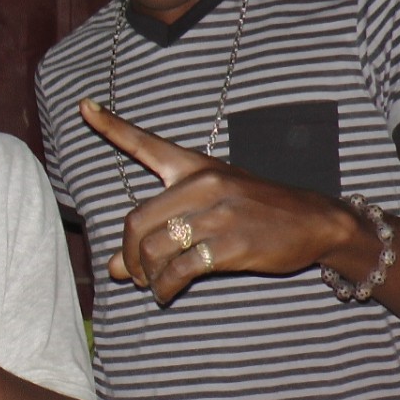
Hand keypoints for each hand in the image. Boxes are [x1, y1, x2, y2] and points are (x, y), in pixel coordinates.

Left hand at [80, 99, 356, 303]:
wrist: (315, 220)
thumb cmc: (257, 210)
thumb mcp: (211, 204)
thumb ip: (161, 229)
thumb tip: (116, 268)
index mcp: (194, 167)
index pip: (146, 144)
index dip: (112, 126)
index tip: (85, 106)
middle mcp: (202, 185)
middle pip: (137, 221)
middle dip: (128, 254)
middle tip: (131, 272)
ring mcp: (217, 215)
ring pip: (154, 249)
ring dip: (145, 275)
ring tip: (151, 284)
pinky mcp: (230, 245)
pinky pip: (180, 270)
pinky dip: (165, 287)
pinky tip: (166, 292)